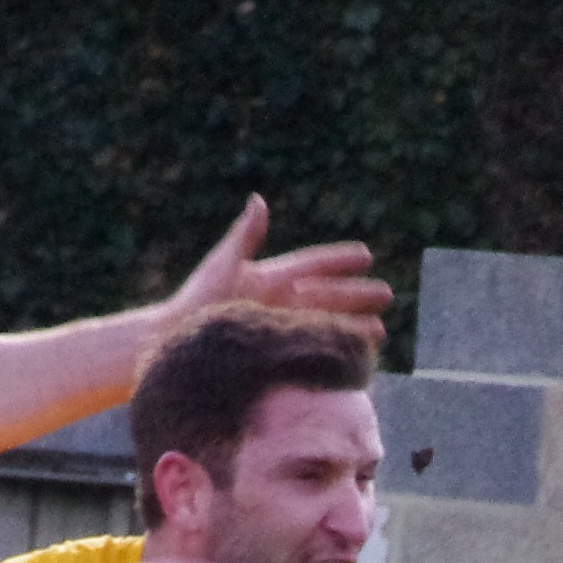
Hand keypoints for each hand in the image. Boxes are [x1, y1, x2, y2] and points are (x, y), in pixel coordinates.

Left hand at [165, 197, 390, 344]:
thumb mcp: (223, 265)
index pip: (312, 267)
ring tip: (380, 333)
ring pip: (323, 327)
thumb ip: (245, 237)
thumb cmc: (195, 302)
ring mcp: (277, 329)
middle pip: (326, 299)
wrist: (174, 342)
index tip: (365, 256)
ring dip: (351, 330)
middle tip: (387, 295)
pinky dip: (330, 353)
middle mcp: (278, 305)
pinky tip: (350, 360)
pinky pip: (308, 351)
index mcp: (269, 279)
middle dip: (357, 298)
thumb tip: (259, 202)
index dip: (338, 262)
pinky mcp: (273, 353)